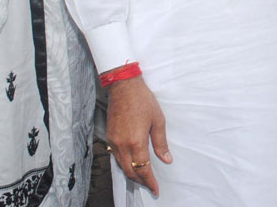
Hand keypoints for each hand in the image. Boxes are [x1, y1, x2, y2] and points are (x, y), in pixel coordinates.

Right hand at [105, 76, 171, 196]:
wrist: (124, 87)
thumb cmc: (143, 100)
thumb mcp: (158, 120)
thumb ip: (161, 143)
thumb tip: (166, 159)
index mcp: (136, 142)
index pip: (142, 169)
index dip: (149, 181)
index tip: (155, 189)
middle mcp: (122, 145)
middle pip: (130, 171)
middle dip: (140, 181)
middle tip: (150, 185)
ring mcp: (113, 141)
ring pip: (121, 165)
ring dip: (132, 173)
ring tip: (143, 177)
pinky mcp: (109, 137)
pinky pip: (115, 156)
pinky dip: (124, 163)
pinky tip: (131, 162)